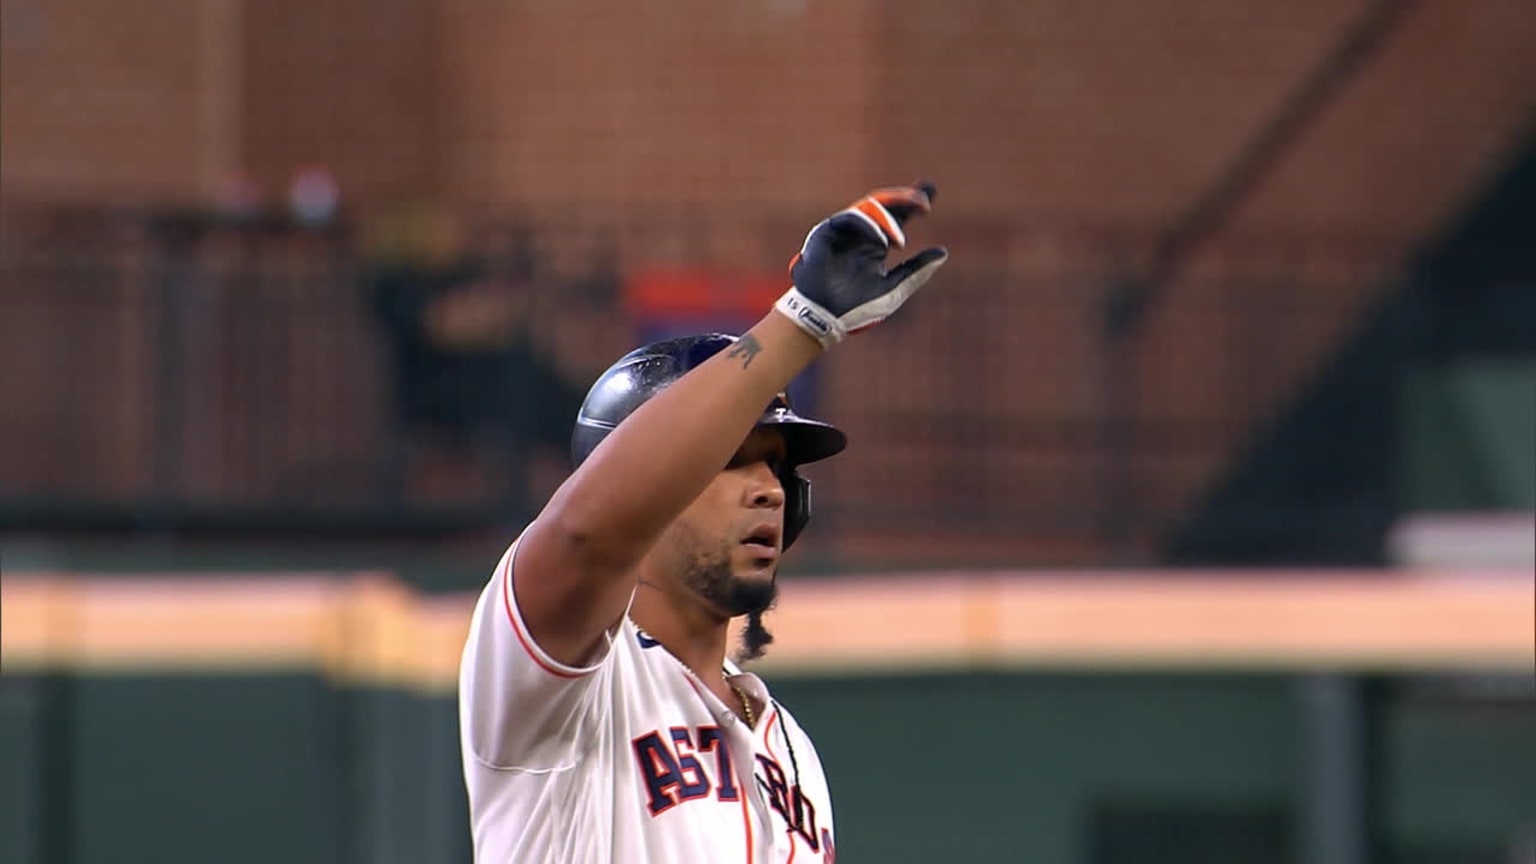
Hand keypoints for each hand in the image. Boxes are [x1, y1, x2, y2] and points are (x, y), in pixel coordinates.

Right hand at [774, 182, 948, 346]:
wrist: (824, 318)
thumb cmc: (857, 308)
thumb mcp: (894, 289)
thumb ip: (916, 271)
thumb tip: (943, 252)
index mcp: (877, 245)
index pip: (898, 217)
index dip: (913, 203)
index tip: (931, 190)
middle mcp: (862, 234)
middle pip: (886, 204)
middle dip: (906, 198)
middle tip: (924, 200)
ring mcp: (844, 231)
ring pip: (871, 207)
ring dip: (890, 219)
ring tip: (900, 242)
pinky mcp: (827, 231)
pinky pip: (850, 217)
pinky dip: (869, 225)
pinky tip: (883, 241)